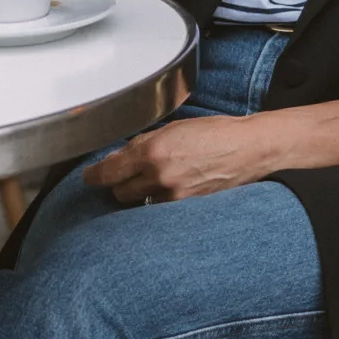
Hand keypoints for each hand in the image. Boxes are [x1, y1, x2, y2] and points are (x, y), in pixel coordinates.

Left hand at [81, 114, 271, 205]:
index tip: (89, 177)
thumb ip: (144, 142)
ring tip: (155, 181)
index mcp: (153, 151)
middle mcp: (160, 176)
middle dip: (120, 184)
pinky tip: (171, 189)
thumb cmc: (215, 133)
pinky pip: (161, 209)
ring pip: (140, 203)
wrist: (249, 148)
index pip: (108, 172)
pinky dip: (160, 201)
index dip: (94, 177)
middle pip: (120, 193)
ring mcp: (174, 196)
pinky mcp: (187, 208)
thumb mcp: (173, 128)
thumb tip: (120, 156)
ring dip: (140, 194)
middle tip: (128, 175)